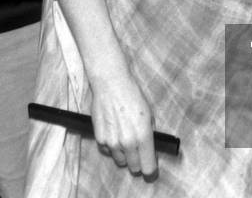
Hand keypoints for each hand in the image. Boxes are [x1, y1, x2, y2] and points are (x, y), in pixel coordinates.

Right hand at [88, 61, 156, 176]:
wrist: (111, 83)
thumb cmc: (132, 95)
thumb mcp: (148, 113)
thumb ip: (149, 133)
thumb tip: (150, 147)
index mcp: (143, 135)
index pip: (148, 166)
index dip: (150, 169)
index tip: (151, 167)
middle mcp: (127, 142)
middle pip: (134, 167)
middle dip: (138, 162)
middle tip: (139, 151)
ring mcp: (112, 142)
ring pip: (121, 161)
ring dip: (124, 154)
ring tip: (125, 137)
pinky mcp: (100, 139)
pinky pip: (108, 151)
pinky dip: (112, 147)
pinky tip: (114, 132)